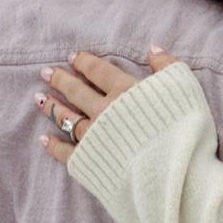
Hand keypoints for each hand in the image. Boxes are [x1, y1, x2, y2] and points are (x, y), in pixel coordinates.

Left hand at [35, 46, 177, 162]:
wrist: (173, 174)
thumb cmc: (183, 130)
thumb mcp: (184, 89)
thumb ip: (168, 67)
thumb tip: (153, 49)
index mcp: (125, 91)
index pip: (99, 71)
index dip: (85, 62)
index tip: (72, 56)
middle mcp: (104, 111)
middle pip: (77, 92)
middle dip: (61, 80)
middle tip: (45, 72)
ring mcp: (93, 138)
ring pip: (67, 118)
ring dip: (53, 107)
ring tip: (39, 99)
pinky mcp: (89, 163)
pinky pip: (66, 151)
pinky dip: (54, 145)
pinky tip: (44, 139)